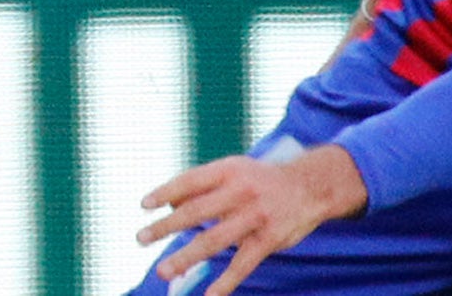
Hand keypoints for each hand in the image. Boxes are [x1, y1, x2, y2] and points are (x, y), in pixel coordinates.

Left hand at [141, 147, 367, 295]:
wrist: (310, 185)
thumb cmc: (260, 179)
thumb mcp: (233, 171)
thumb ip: (202, 185)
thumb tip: (168, 204)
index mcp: (228, 169)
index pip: (189, 180)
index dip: (165, 192)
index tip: (144, 206)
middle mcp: (240, 191)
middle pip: (196, 211)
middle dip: (166, 227)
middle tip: (141, 238)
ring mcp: (255, 216)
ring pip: (214, 240)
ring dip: (186, 256)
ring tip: (164, 269)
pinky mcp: (269, 239)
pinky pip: (243, 263)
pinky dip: (226, 281)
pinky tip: (210, 295)